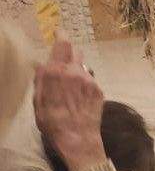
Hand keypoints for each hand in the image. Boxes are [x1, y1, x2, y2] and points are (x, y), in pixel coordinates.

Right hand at [32, 40, 105, 170]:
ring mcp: (90, 81)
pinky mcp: (99, 91)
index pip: (62, 44)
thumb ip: (41, 80)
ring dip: (77, 70)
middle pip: (76, 52)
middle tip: (63, 60)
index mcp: (56, 72)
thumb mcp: (38, 100)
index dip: (61, 35)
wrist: (78, 139)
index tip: (60, 31)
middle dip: (69, 52)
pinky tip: (79, 97)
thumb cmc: (52, 122)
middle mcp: (75, 72)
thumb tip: (42, 65)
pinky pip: (90, 81)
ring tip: (71, 85)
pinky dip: (84, 84)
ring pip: (83, 67)